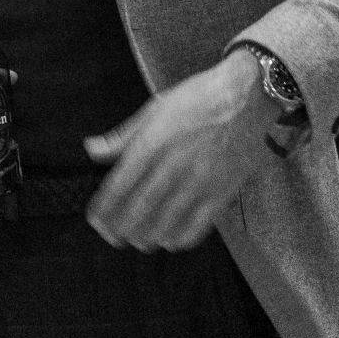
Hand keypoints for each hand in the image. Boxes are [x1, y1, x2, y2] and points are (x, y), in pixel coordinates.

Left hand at [83, 54, 281, 251]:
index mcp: (153, 142)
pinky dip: (182, 237)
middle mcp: (173, 165)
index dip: (105, 206)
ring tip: (138, 242)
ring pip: (167, 220)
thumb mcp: (154, 109)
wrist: (246, 96)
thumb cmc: (198, 98)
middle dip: (122, 227)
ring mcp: (199, 180)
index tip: (95, 219)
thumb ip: (122, 135)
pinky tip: (172, 240)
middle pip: (141, 207)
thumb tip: (91, 149)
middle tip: (112, 237)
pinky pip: (200, 224)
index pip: (120, 184)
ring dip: (148, 236)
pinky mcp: (223, 190)